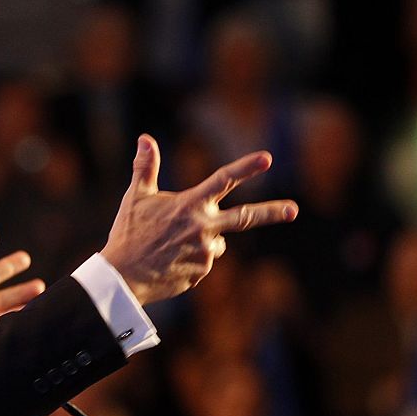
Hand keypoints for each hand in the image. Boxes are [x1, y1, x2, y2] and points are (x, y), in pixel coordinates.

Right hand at [101, 135, 297, 304]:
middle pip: (245, 217)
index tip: (267, 159)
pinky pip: (204, 261)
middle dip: (272, 212)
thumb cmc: (128, 234)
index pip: (222, 180)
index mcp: (189, 205)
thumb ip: (145, 167)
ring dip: (203, 241)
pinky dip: (192, 260)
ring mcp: (205, 251)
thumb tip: (145, 138)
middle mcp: (203, 227)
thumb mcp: (135, 197)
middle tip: (293, 209)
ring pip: (216, 242)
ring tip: (171, 248)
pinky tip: (171, 263)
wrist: (123, 277)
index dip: (245, 168)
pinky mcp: (203, 271)